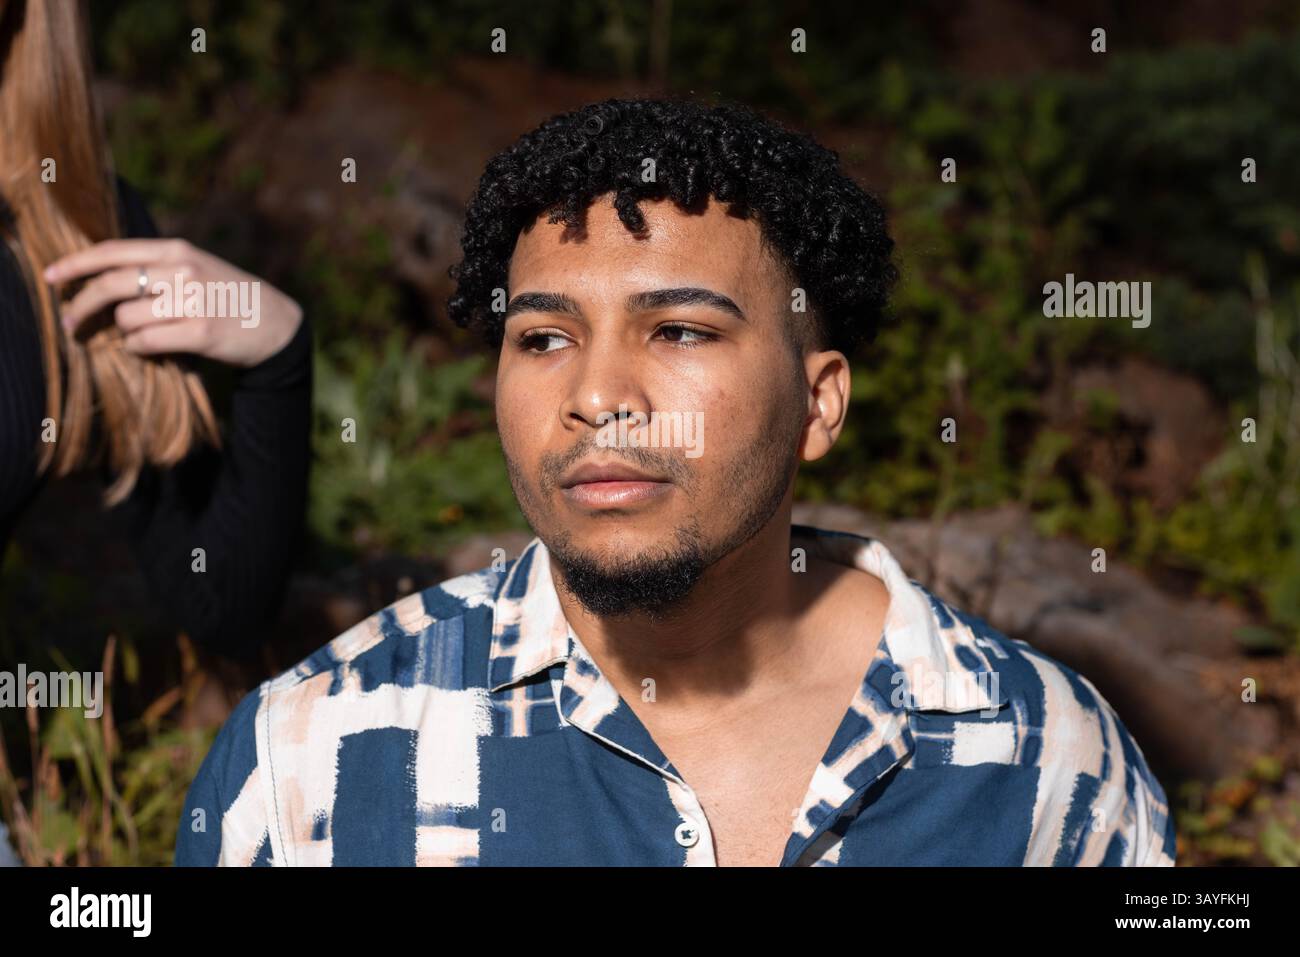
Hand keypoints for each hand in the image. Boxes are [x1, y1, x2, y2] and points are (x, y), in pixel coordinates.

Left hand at [45, 239, 302, 368]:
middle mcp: (184, 271)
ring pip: (126, 318)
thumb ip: (156, 266)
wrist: (277, 324)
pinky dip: (138, 349)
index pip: (113, 252)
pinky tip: (148, 349)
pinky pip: (146, 342)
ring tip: (138, 336)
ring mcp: (193, 302)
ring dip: (123, 332)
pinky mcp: (200, 333)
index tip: (51, 276)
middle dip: (82, 305)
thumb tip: (100, 275)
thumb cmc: (228, 297)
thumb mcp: (195, 268)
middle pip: (111, 285)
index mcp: (178, 250)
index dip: (75, 264)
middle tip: (70, 322)